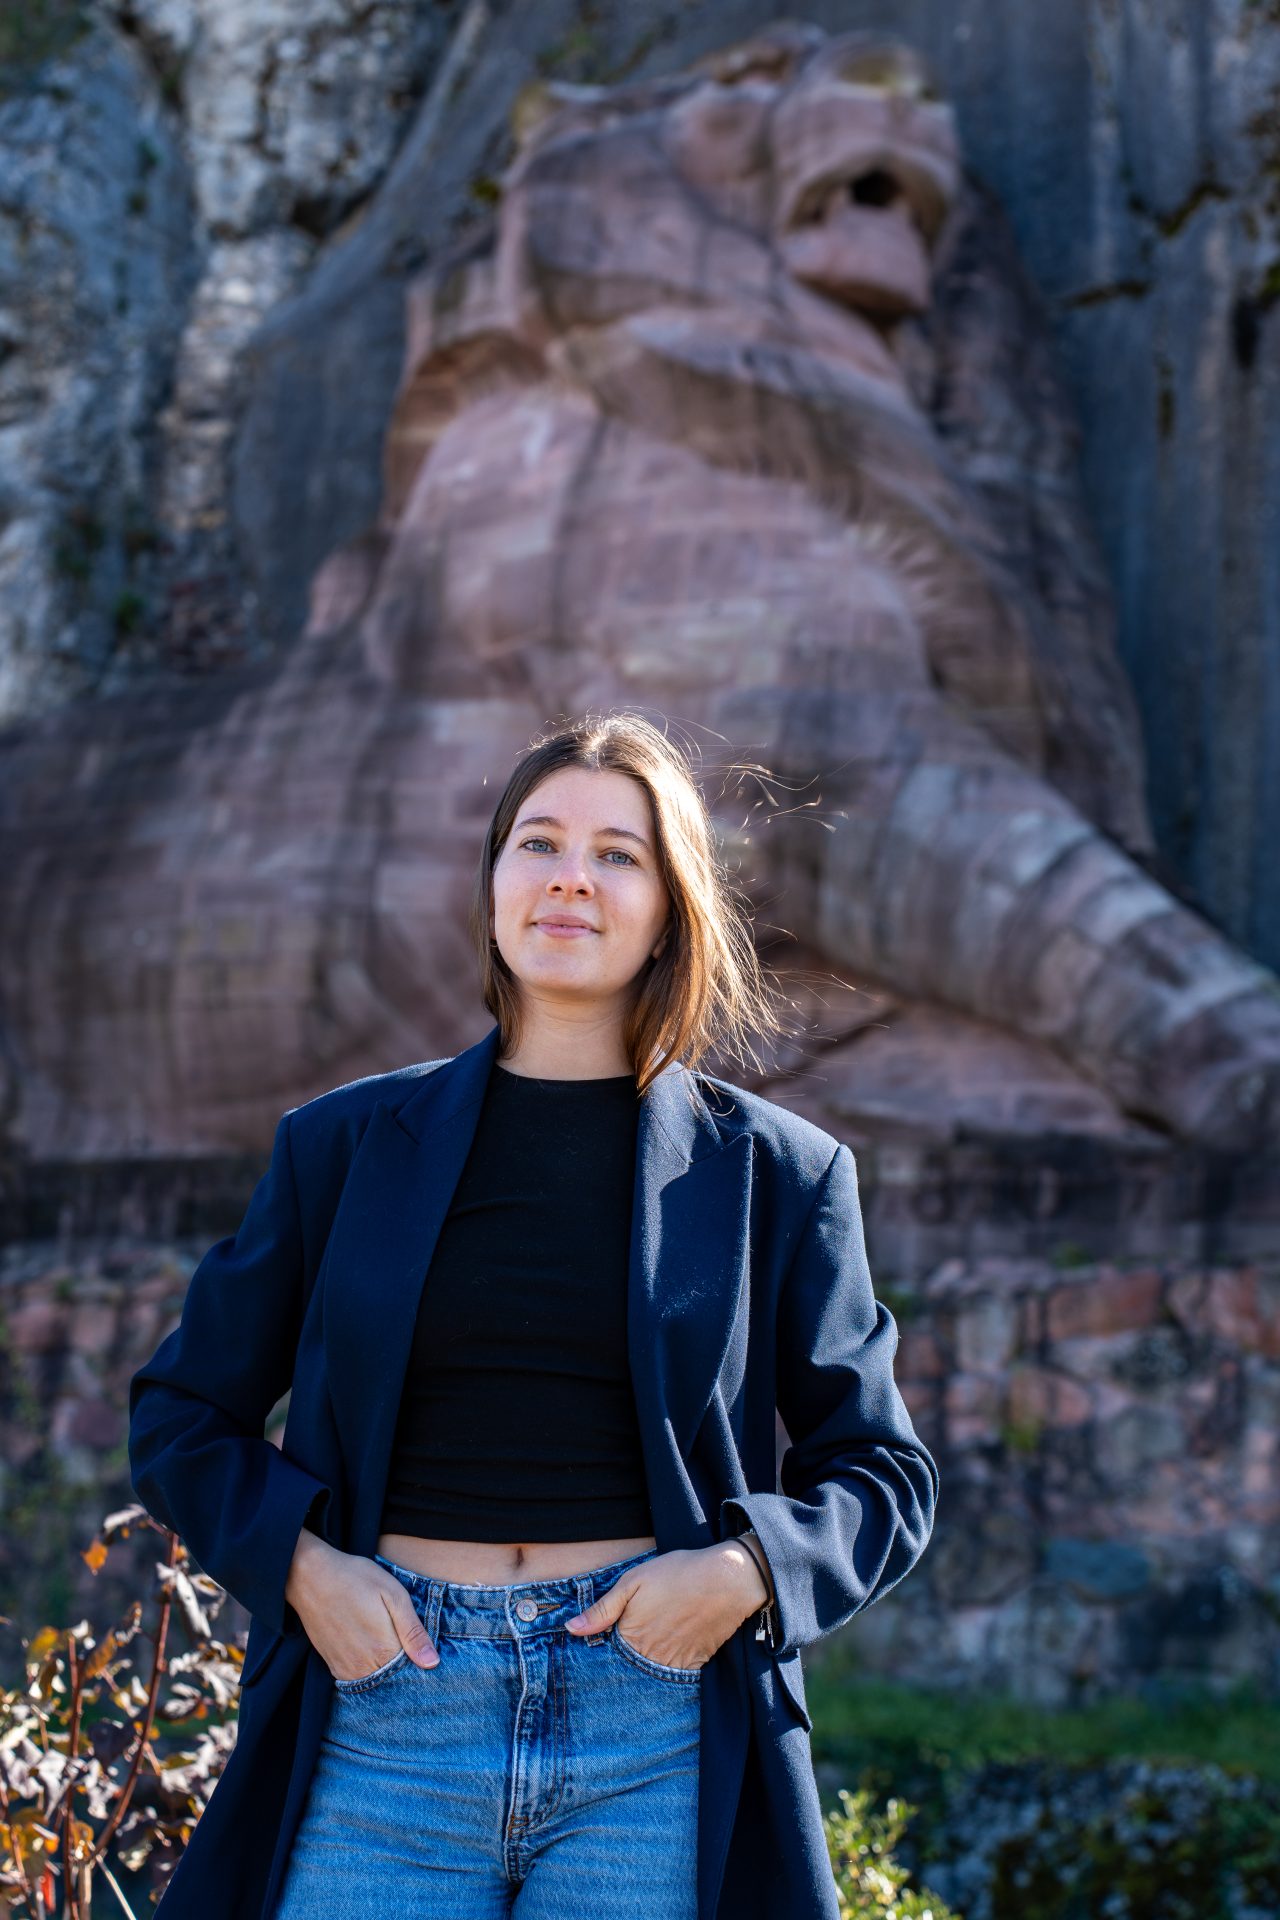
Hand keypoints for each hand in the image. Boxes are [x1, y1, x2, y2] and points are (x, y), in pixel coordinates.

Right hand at [285, 1530, 438, 1682]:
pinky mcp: (332, 1665)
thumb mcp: (393, 1595)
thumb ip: (413, 1632)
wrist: (310, 1576)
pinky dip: (367, 1669)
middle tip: (400, 1638)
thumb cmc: (356, 1578)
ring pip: (375, 1681)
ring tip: (384, 1640)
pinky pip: (356, 1679)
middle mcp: (364, 1667)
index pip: (413, 1672)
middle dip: (403, 1668)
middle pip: (393, 1680)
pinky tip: (369, 1648)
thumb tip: (432, 1663)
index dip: (421, 1661)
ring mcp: (345, 1669)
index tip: (421, 1648)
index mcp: (384, 1649)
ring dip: (384, 1669)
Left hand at [562, 1542, 769, 1669]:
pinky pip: (675, 1677)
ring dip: (643, 1670)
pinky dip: (667, 1670)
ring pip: (649, 1676)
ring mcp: (673, 1664)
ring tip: (647, 1649)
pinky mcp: (694, 1663)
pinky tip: (667, 1653)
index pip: (606, 1657)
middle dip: (620, 1667)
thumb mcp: (633, 1581)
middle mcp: (650, 1657)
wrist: (727, 1579)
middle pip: (627, 1670)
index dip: (602, 1651)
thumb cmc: (678, 1573)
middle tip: (625, 1652)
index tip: (597, 1649)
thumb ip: (602, 1609)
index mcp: (630, 1636)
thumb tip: (572, 1629)